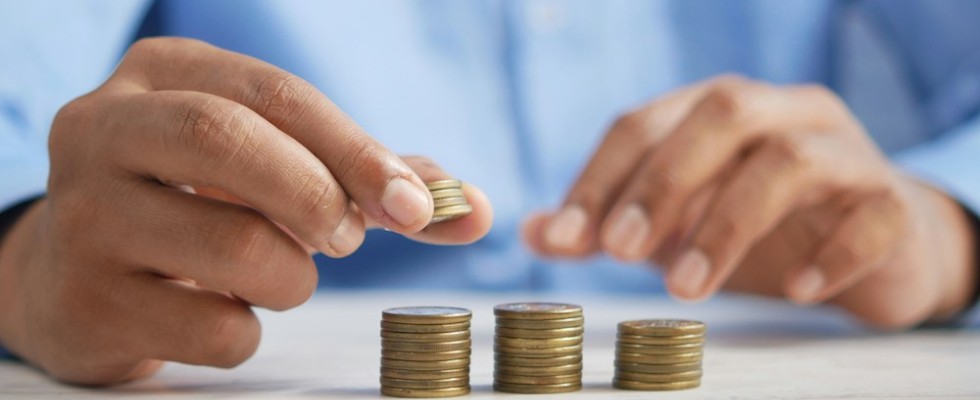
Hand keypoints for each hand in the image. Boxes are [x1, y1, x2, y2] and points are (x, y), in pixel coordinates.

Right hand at [0, 38, 491, 384]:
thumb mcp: (270, 165)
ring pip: (233, 247)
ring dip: (292, 277)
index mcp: (162, 75)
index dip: (357, 150)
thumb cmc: (197, 205)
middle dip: (318, 196)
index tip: (416, 206)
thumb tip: (472, 209)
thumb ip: (370, 179)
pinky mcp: (84, 302)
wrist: (74, 274)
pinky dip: (248, 331)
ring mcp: (83, 217)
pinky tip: (225, 312)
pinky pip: (212, 328)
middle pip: (230, 142)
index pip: (276, 95)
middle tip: (348, 238)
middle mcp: (105, 129)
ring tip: (279, 274)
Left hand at [524, 75, 975, 328]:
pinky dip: (831, 253)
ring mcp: (844, 152)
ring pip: (789, 161)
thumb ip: (608, 224)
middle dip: (662, 182)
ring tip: (687, 288)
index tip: (564, 238)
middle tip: (619, 251)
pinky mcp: (892, 202)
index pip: (645, 122)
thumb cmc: (762, 227)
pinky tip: (795, 290)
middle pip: (720, 114)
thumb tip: (533, 233)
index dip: (599, 178)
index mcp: (718, 110)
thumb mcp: (675, 224)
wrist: (876, 246)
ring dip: (727, 224)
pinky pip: (871, 215)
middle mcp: (782, 113)